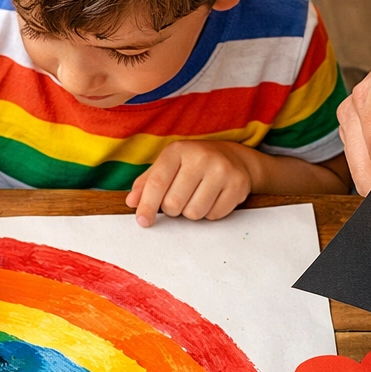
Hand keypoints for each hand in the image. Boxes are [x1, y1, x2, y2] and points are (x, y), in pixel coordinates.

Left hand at [126, 141, 253, 225]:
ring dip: (191, 212)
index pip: (157, 183)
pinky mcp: (238, 184)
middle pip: (174, 203)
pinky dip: (210, 213)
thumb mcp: (168, 166)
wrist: (232, 157)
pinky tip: (213, 198)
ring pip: (194, 213)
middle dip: (172, 209)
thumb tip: (132, 202)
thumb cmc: (193, 164)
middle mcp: (201, 157)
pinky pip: (214, 215)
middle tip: (179, 199)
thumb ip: (147, 183)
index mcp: (178, 150)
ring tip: (197, 197)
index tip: (143, 221)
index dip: (147, 206)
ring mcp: (222, 170)